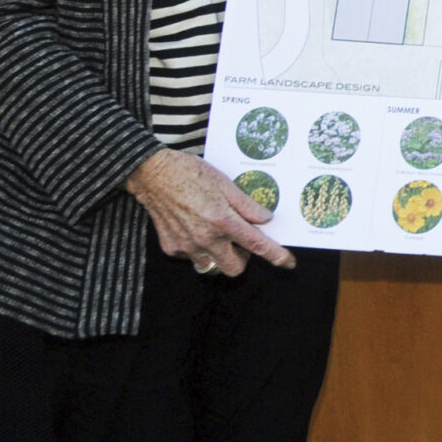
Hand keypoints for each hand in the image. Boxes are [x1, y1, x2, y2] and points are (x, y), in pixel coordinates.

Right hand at [126, 150, 294, 276]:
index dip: (276, 255)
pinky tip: (194, 228)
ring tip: (215, 231)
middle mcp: (205, 239)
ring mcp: (186, 246)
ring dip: (219, 254)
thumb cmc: (190, 174)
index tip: (288, 263)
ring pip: (211, 265)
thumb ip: (247, 205)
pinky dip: (198, 248)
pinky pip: (192, 257)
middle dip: (242, 258)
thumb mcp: (225, 183)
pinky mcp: (171, 248)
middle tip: (239, 239)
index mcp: (222, 221)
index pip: (256, 245)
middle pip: (234, 267)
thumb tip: (266, 219)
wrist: (152, 174)